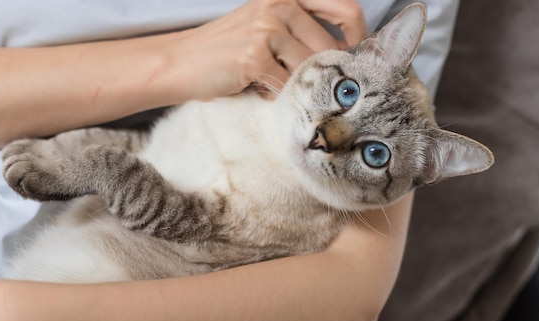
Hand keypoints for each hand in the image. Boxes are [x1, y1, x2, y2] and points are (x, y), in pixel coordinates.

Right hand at [170, 0, 366, 98]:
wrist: (179, 62)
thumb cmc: (225, 48)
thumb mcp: (265, 25)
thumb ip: (300, 31)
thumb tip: (343, 55)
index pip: (345, 8)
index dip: (358, 36)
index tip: (354, 57)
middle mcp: (279, 4)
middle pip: (327, 48)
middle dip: (319, 73)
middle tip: (303, 84)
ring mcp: (267, 29)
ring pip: (307, 70)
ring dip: (292, 85)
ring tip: (267, 81)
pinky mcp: (255, 57)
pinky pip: (285, 86)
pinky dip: (273, 94)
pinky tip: (255, 87)